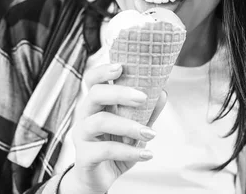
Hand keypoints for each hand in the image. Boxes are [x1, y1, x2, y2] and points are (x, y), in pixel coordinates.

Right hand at [60, 63, 166, 193]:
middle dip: (120, 93)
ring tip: (151, 134)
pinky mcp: (84, 156)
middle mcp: (85, 115)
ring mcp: (82, 135)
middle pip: (95, 94)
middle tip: (143, 97)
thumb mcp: (135, 127)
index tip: (121, 67)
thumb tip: (163, 93)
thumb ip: (147, 111)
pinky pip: (105, 150)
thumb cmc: (116, 146)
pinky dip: (129, 151)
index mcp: (97, 103)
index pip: (92, 79)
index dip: (103, 70)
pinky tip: (146, 154)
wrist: (99, 178)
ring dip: (129, 126)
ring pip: (100, 121)